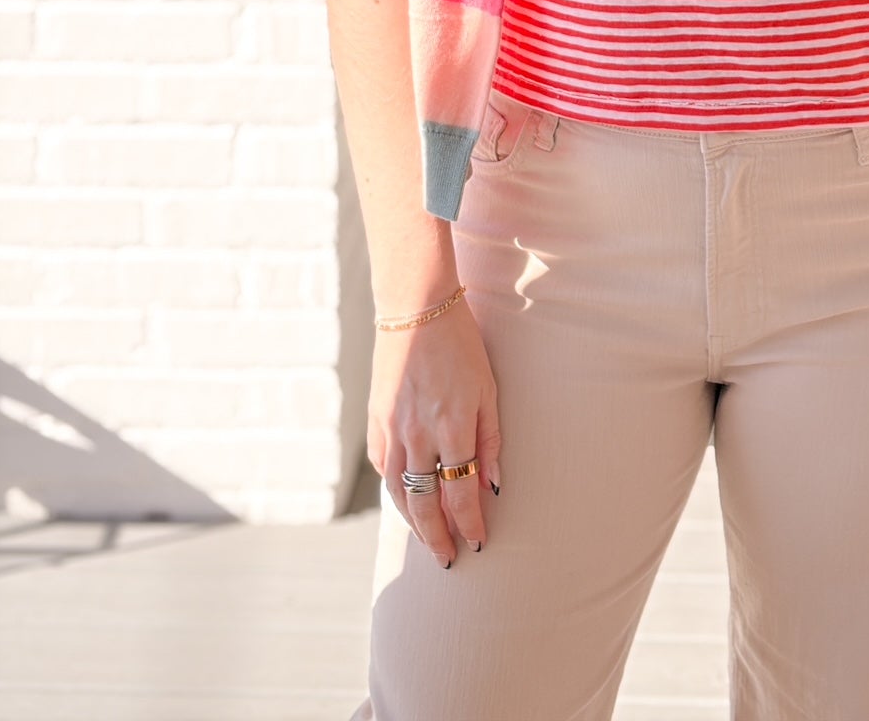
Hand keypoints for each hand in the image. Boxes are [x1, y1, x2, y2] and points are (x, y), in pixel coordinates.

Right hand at [368, 298, 502, 565]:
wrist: (415, 310)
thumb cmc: (461, 346)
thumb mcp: (487, 389)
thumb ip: (490, 439)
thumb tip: (492, 485)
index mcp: (451, 425)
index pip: (460, 491)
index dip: (469, 523)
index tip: (478, 543)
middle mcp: (418, 434)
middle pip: (426, 502)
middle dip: (438, 537)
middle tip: (448, 559)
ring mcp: (392, 429)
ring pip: (399, 492)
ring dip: (414, 522)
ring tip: (428, 539)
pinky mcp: (376, 422)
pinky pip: (384, 468)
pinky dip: (395, 492)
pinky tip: (406, 502)